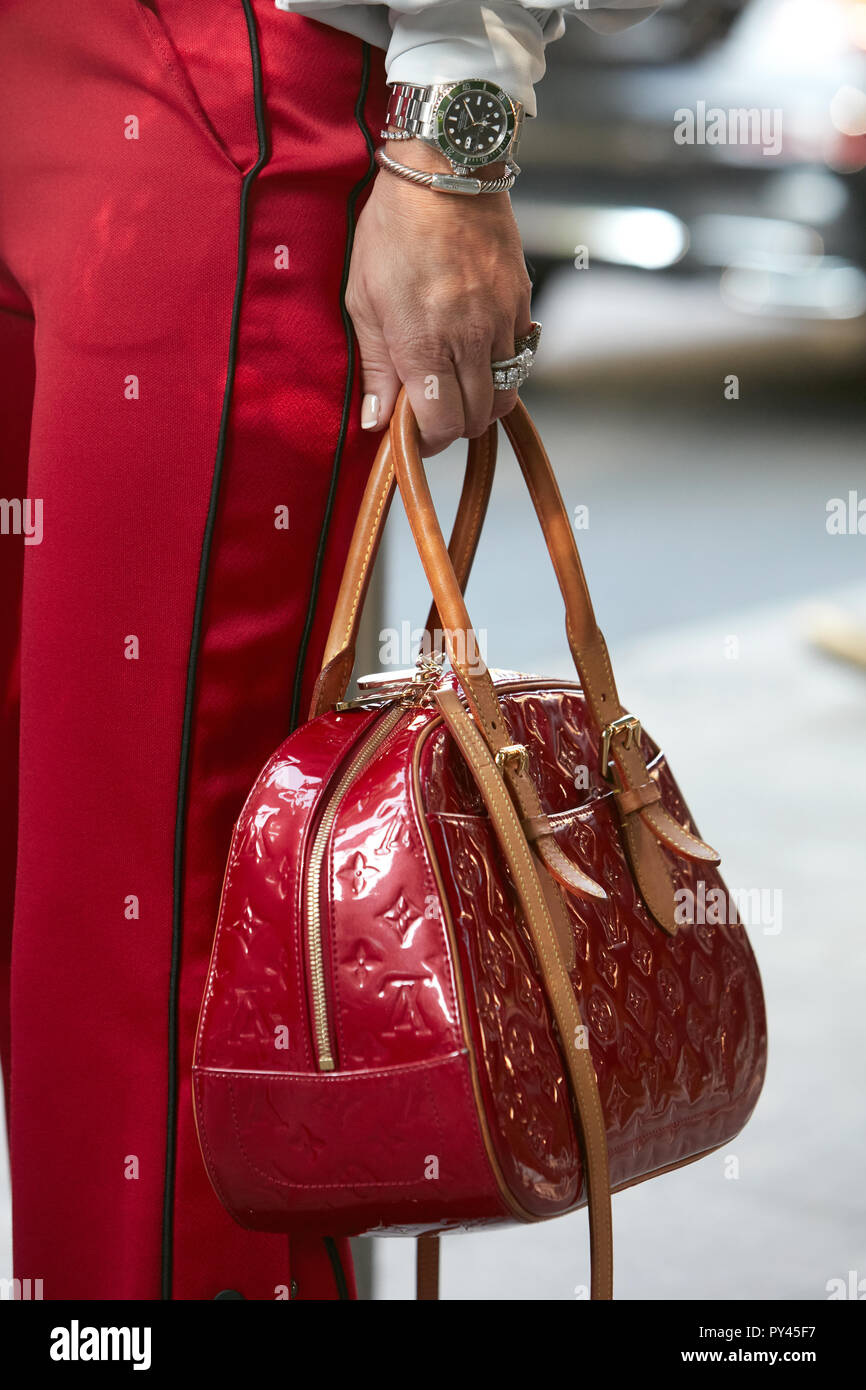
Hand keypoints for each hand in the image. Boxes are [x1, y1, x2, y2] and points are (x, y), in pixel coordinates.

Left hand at [345, 140, 532, 456]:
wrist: (445, 171)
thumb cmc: (394, 230)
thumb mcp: (363, 298)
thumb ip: (375, 366)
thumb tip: (376, 421)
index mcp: (423, 342)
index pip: (441, 425)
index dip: (427, 442)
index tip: (412, 436)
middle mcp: (469, 339)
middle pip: (476, 419)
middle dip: (453, 426)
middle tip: (430, 410)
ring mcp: (501, 323)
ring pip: (505, 395)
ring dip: (481, 402)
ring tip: (455, 385)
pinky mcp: (521, 305)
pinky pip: (519, 359)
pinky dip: (500, 370)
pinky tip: (476, 353)